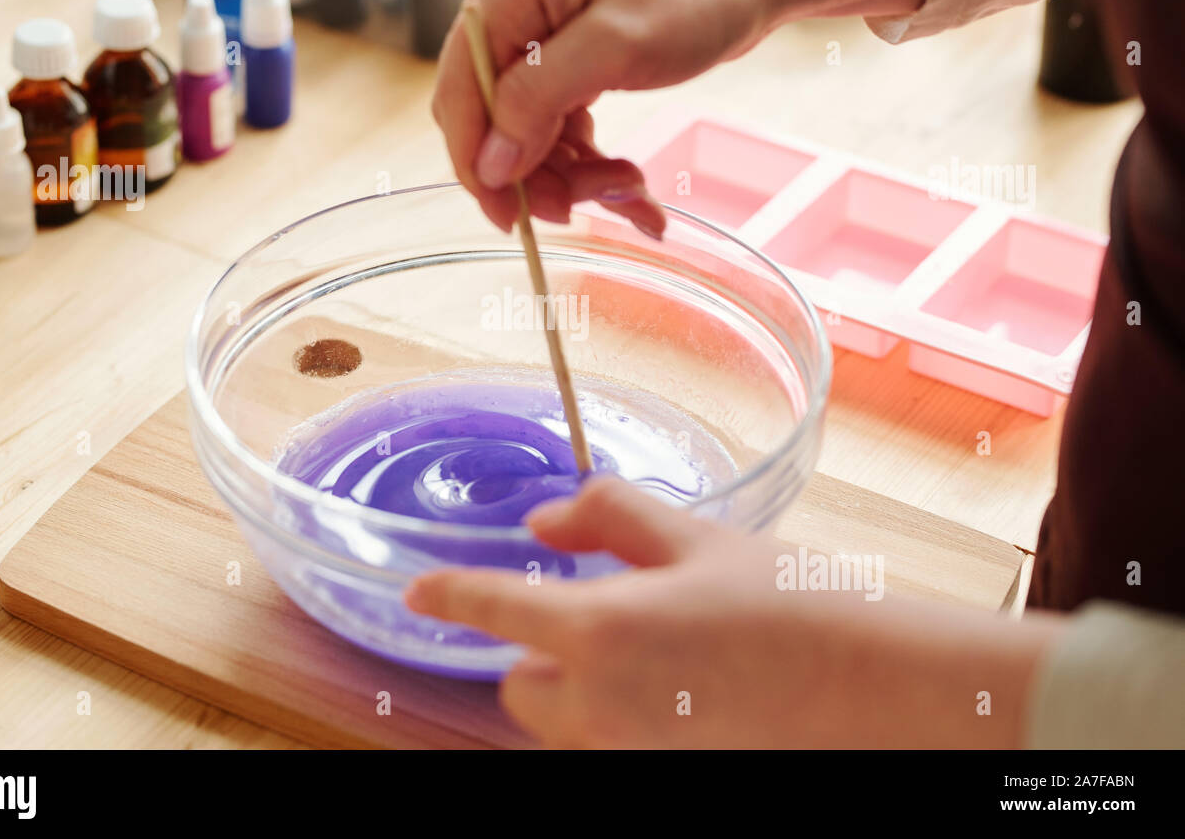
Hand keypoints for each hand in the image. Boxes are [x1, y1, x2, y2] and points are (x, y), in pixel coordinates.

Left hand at [406, 475, 849, 747]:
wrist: (872, 689)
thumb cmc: (788, 604)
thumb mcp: (696, 538)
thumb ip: (607, 516)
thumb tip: (543, 522)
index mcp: (598, 632)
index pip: (493, 609)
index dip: (449, 595)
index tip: (420, 591)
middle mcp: (599, 706)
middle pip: (521, 687)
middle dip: (544, 654)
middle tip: (612, 622)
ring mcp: (627, 754)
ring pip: (564, 722)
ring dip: (582, 690)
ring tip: (661, 661)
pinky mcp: (656, 775)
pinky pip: (609, 744)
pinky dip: (622, 720)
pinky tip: (685, 695)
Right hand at [431, 0, 928, 238]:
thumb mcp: (619, 45)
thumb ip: (540, 98)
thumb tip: (489, 161)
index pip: (460, 92)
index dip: (480, 162)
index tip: (511, 218)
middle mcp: (510, 7)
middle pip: (490, 120)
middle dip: (538, 173)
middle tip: (589, 207)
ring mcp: (535, 35)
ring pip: (527, 136)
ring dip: (573, 176)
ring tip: (633, 189)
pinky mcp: (563, 59)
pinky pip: (557, 129)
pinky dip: (590, 164)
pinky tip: (633, 185)